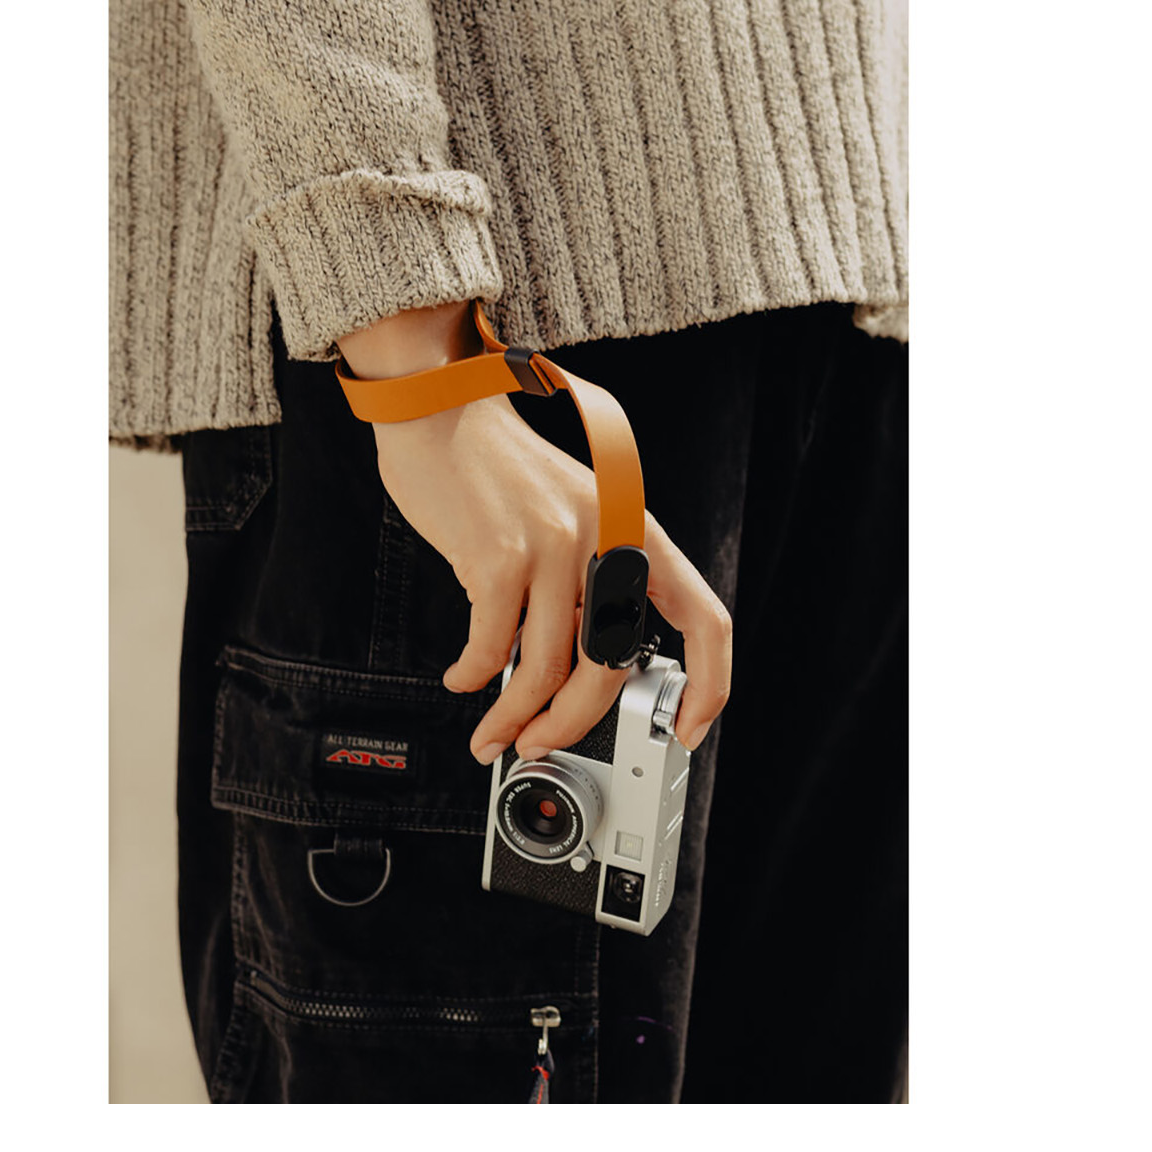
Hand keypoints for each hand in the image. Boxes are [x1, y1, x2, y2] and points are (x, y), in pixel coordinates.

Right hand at [337, 303, 732, 763]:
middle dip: (571, 724)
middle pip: (609, 666)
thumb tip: (580, 668)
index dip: (710, 685)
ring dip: (515, 717)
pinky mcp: (501, 557)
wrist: (441, 411)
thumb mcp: (575, 511)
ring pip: (547, 669)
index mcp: (637, 527)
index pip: (704, 616)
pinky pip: (493, 648)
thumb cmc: (502, 470)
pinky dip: (475, 676)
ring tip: (493, 731)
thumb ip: (590, 577)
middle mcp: (607, 536)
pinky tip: (463, 677)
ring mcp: (555, 546)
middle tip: (541, 741)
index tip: (688, 728)